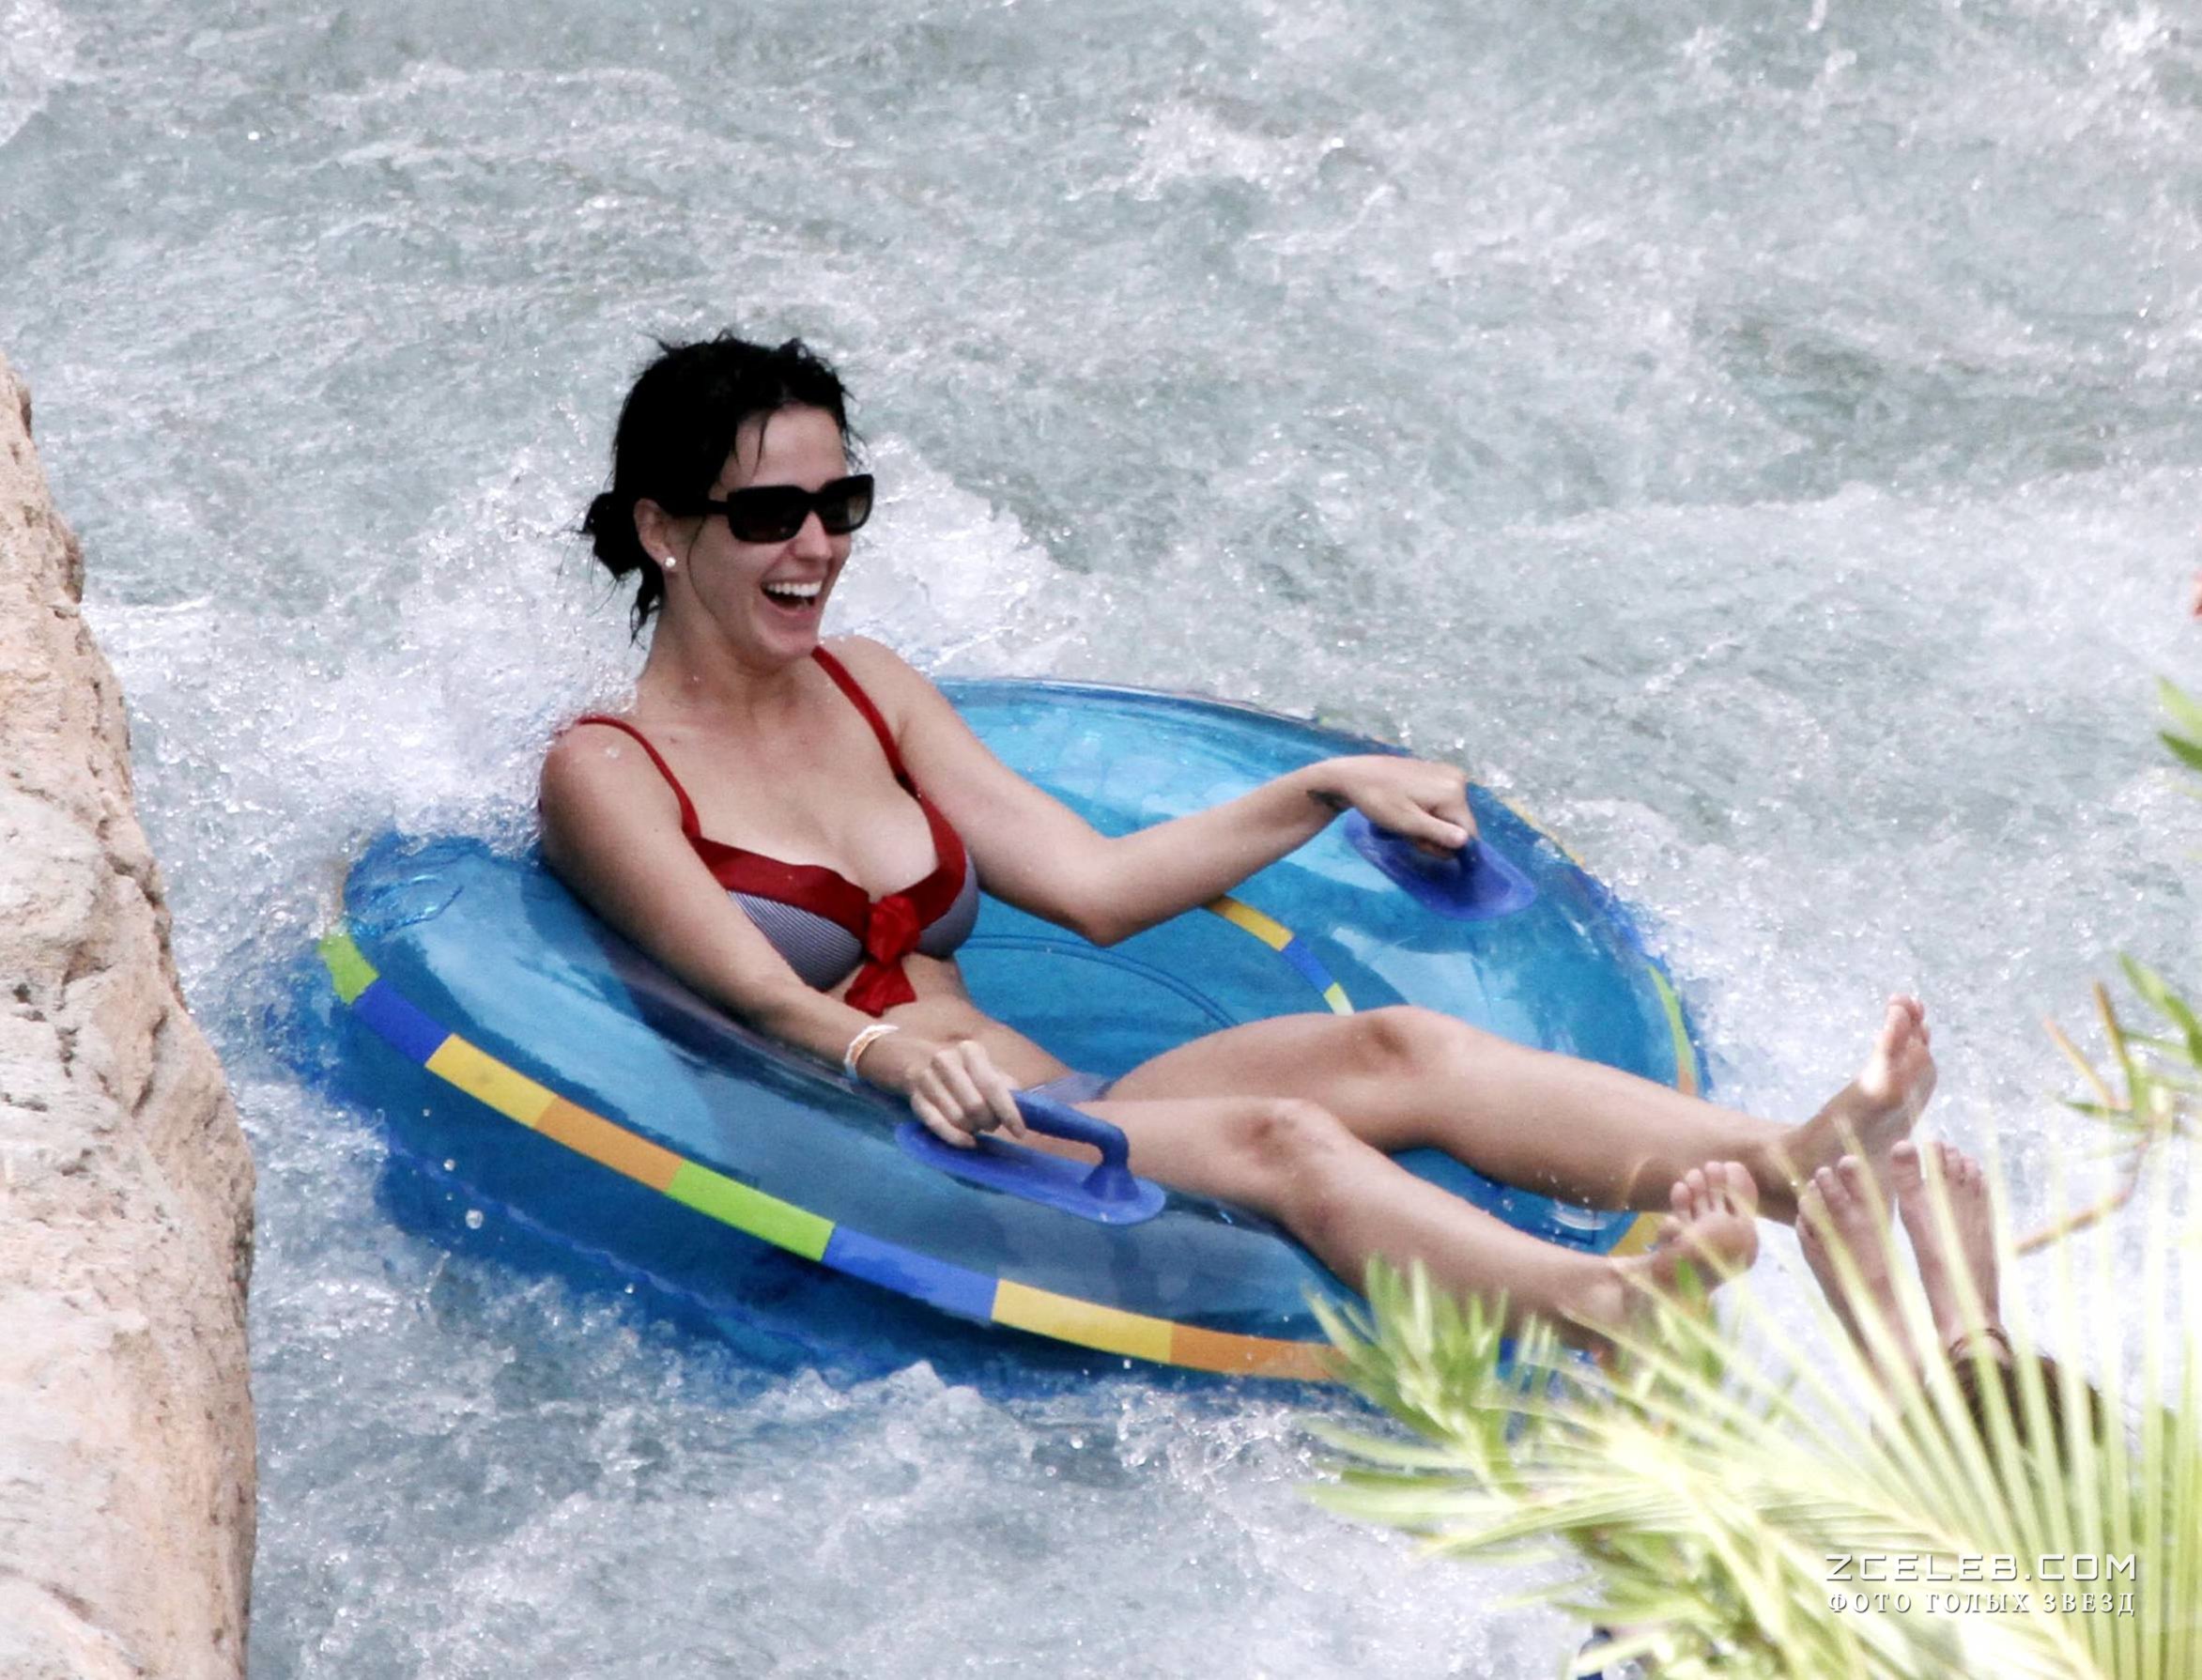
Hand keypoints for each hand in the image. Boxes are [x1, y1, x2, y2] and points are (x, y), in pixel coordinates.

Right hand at [862, 1031, 1027, 1149]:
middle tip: (992, 1125)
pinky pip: (937, 1125)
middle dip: (989, 1122)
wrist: (914, 1059)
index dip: (1009, 1112)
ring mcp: (927, 1079)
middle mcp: (946, 1060)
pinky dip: (955, 1138)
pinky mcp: (914, 1098)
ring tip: (976, 1126)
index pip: (993, 1085)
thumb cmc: (961, 1068)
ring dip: (972, 1130)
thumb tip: (1027, 1106)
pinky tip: (967, 1142)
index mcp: (970, 1050)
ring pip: (957, 1118)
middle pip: (975, 1105)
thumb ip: (1005, 1084)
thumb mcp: (984, 1068)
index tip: (1020, 1132)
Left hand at [1306, 755, 1476, 857]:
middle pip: (1458, 824)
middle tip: (1409, 831)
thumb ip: (1438, 834)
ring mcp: (1448, 773)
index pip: (1468, 833)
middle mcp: (1459, 779)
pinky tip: (1408, 807)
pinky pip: (1443, 803)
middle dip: (1436, 835)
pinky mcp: (1438, 772)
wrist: (1354, 775)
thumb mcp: (1407, 823)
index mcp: (1454, 792)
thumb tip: (1466, 842)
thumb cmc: (1378, 801)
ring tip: (1405, 818)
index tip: (1421, 843)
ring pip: (1449, 815)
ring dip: (1430, 825)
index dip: (1446, 846)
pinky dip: (1428, 812)